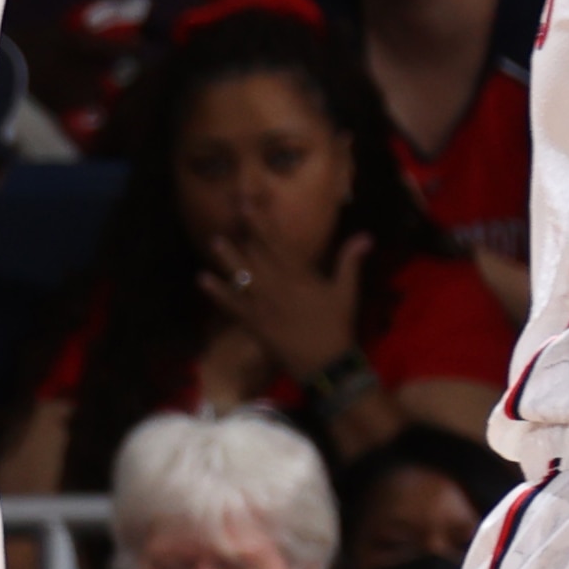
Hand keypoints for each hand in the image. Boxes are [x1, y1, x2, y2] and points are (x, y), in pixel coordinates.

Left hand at [200, 226, 369, 377]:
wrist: (325, 361)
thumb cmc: (336, 325)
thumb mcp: (346, 291)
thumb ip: (349, 261)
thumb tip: (366, 236)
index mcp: (300, 275)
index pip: (278, 244)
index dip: (262, 224)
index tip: (249, 207)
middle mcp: (278, 285)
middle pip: (258, 255)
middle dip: (244, 234)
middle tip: (227, 214)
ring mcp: (263, 304)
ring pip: (243, 276)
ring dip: (228, 259)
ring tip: (215, 242)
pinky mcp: (254, 322)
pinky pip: (232, 305)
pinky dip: (217, 292)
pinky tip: (202, 280)